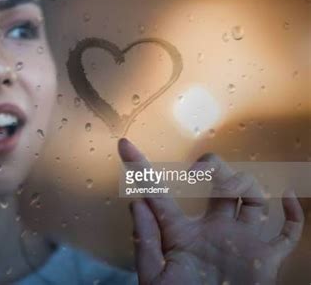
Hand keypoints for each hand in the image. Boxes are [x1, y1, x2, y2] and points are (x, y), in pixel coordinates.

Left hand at [118, 138, 303, 284]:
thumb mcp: (153, 276)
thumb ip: (145, 242)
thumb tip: (136, 203)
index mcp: (179, 233)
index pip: (157, 193)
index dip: (140, 168)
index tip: (123, 145)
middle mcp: (212, 229)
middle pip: (219, 184)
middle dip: (213, 167)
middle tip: (198, 172)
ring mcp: (240, 240)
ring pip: (252, 198)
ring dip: (244, 183)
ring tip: (230, 188)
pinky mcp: (266, 257)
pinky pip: (287, 233)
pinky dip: (293, 214)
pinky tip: (287, 197)